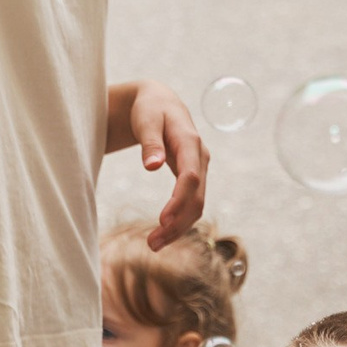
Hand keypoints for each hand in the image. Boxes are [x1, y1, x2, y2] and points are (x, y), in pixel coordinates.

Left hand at [128, 81, 208, 249]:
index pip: (190, 177)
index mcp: (190, 141)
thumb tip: (152, 166)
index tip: (162, 221)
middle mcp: (200, 157)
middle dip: (178, 223)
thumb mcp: (146, 119)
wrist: (159, 101)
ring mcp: (199, 167)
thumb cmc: (150, 108)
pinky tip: (164, 233)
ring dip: (179, 227)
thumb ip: (150, 142)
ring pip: (197, 204)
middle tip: (152, 244)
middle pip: (196, 197)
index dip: (178, 201)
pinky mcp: (194, 175)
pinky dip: (180, 220)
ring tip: (153, 245)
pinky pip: (192, 202)